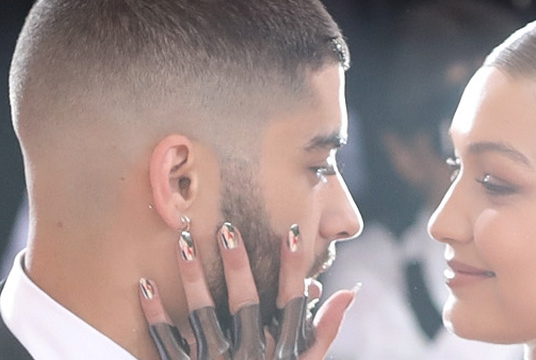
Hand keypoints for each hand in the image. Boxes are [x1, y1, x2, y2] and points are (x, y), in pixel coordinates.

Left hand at [138, 222, 356, 358]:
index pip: (292, 302)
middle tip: (227, 228)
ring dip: (193, 278)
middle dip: (237, 265)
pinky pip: (166, 342)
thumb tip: (350, 291)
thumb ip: (326, 330)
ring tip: (183, 243)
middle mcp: (251, 356)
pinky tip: (144, 282)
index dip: (293, 267)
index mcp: (281, 351)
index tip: (293, 231)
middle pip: (245, 303)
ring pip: (203, 315)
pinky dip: (155, 313)